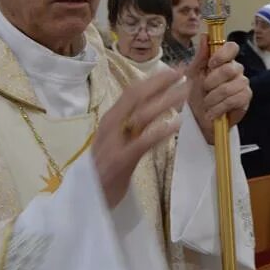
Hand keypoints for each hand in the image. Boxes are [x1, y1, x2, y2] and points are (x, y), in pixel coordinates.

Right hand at [93, 69, 188, 208]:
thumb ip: (131, 126)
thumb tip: (153, 108)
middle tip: (184, 73)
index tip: (174, 70)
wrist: (85, 200)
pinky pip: (142, 142)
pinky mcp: (120, 161)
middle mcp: (111, 126)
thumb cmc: (104, 171)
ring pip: (142, 115)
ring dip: (165, 101)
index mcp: (111, 120)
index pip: (133, 92)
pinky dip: (159, 132)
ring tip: (185, 93)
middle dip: (161, 83)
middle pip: (137, 96)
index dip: (154, 79)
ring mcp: (115, 143)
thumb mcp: (116, 142)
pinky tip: (175, 125)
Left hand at [187, 41, 251, 143]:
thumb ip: (200, 56)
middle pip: (230, 69)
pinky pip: (235, 99)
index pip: (232, 47)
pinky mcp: (246, 99)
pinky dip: (220, 107)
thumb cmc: (196, 95)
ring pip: (231, 86)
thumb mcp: (192, 75)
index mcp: (223, 60)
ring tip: (207, 104)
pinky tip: (213, 112)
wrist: (199, 119)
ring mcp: (243, 84)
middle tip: (204, 89)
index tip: (211, 63)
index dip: (223, 54)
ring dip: (214, 98)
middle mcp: (236, 70)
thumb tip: (204, 36)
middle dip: (212, 82)